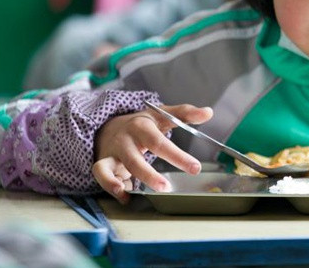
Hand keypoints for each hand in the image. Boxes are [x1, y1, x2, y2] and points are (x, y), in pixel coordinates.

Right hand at [92, 103, 212, 203]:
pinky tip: (124, 196)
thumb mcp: (162, 115)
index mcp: (142, 126)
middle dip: (149, 174)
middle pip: (135, 158)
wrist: (110, 125)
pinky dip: (109, 185)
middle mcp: (125, 140)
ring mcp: (113, 152)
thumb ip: (184, 113)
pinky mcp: (103, 163)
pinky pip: (100, 175)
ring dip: (122, 182)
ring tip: (137, 194)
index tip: (195, 168)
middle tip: (167, 188)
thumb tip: (208, 112)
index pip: (160, 142)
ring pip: (111, 168)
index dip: (177, 156)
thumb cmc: (142, 124)